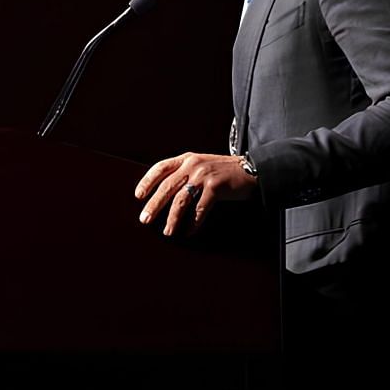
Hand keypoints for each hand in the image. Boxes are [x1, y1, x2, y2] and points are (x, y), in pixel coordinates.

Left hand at [135, 152, 257, 235]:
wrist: (251, 169)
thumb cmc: (224, 171)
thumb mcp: (202, 164)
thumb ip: (185, 173)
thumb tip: (164, 193)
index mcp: (187, 158)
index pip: (161, 167)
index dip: (147, 181)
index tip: (138, 196)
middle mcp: (193, 165)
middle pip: (167, 186)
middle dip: (154, 205)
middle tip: (145, 219)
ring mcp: (204, 175)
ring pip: (181, 200)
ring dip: (172, 218)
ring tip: (167, 231)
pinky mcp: (216, 187)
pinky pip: (199, 209)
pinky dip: (193, 223)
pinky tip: (189, 231)